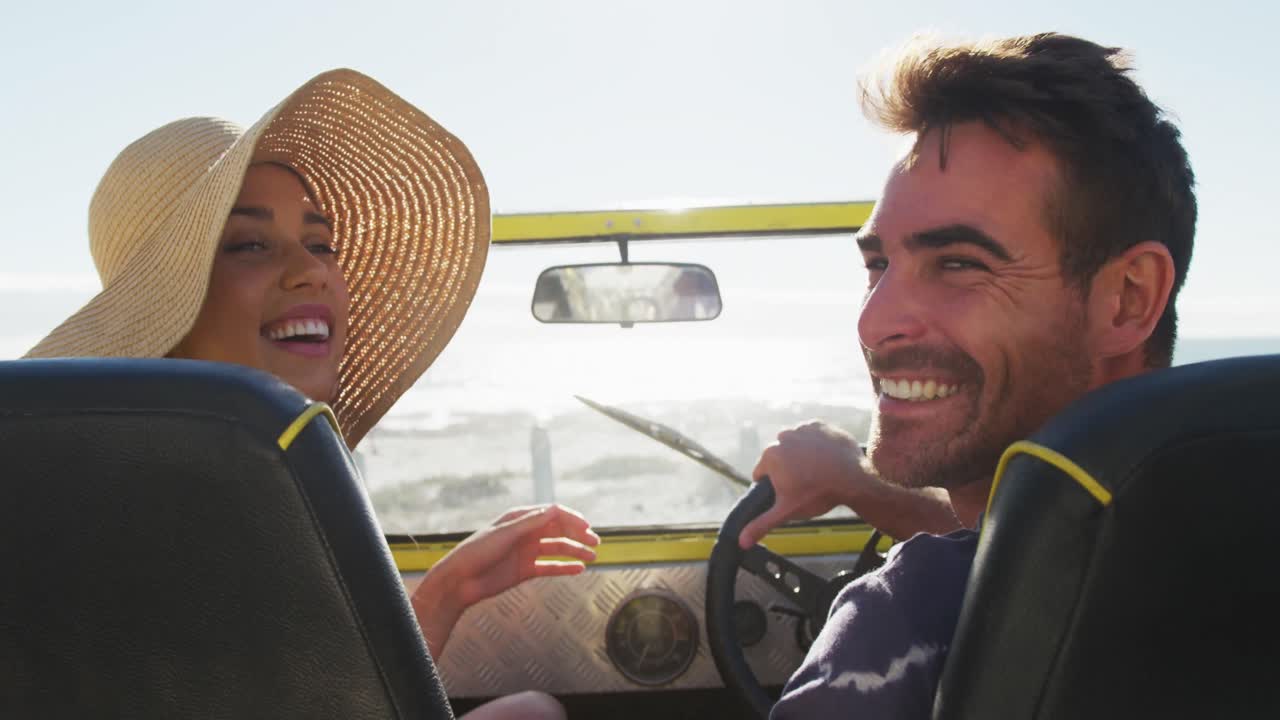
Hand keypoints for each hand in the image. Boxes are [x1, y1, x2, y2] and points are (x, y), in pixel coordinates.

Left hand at [411, 504, 599, 656]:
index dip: (571, 518)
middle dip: (577, 535)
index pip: (552, 513)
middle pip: (558, 530)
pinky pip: (550, 567)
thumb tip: (554, 510)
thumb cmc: (477, 552)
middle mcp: (526, 533)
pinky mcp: (525, 570)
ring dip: (575, 551)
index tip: (587, 527)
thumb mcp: (504, 534)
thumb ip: (530, 523)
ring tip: (592, 557)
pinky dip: (565, 567)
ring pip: (557, 549)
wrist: (460, 581)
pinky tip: (579, 569)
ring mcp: (526, 552)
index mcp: (520, 518)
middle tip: (595, 543)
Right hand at [738, 421, 868, 548]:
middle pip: (779, 458)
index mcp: (770, 456)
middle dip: (787, 469)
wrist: (854, 479)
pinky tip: (825, 459)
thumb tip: (741, 541)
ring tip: (816, 472)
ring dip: (801, 455)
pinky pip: (812, 436)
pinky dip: (816, 445)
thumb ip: (761, 524)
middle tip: (805, 484)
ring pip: (795, 445)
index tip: (789, 491)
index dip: (773, 486)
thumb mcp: (786, 512)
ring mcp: (803, 429)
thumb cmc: (818, 494)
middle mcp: (783, 437)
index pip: (762, 473)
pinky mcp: (821, 426)